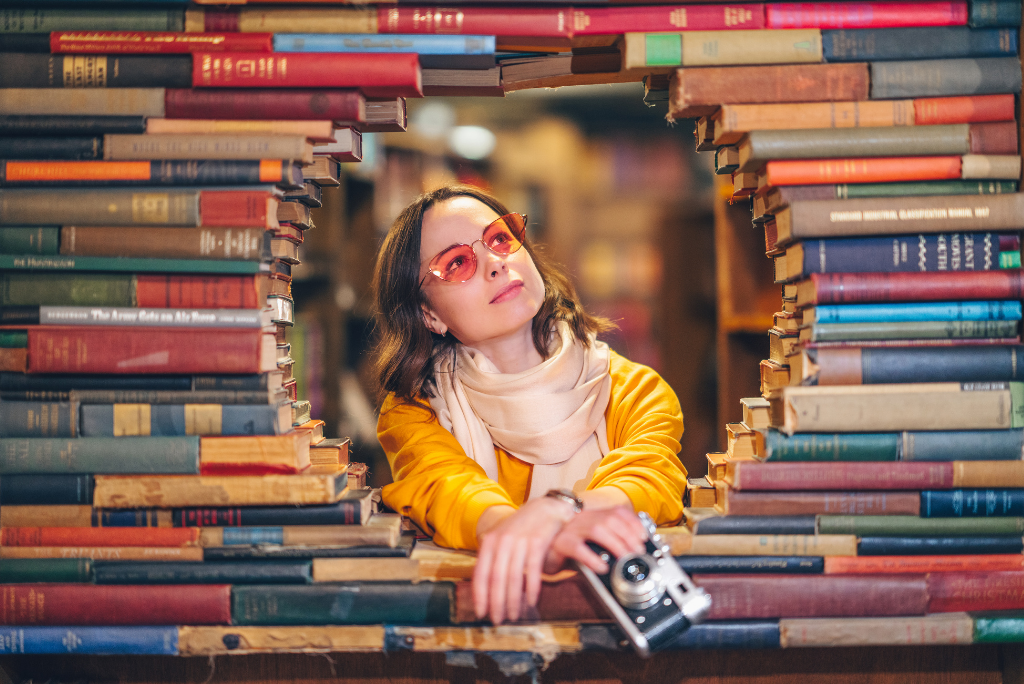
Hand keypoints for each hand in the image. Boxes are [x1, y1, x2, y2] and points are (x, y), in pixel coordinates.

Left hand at [472, 496, 575, 624]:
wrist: (546, 508)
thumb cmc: (522, 527)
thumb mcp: (501, 537)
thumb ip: (491, 557)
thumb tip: (481, 585)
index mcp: (490, 542)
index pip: (481, 573)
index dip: (480, 596)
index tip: (481, 613)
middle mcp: (502, 541)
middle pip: (496, 579)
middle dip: (496, 603)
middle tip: (498, 620)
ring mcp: (520, 542)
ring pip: (514, 578)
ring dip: (513, 601)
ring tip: (514, 616)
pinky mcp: (538, 543)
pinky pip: (532, 571)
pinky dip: (531, 589)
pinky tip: (530, 602)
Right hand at [543, 505, 647, 574]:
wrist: (540, 549)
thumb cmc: (569, 548)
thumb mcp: (592, 542)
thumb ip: (608, 541)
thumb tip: (632, 552)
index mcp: (592, 516)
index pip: (617, 512)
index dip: (633, 522)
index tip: (644, 536)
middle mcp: (582, 518)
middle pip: (610, 519)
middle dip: (628, 535)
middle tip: (637, 552)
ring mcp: (570, 529)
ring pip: (596, 529)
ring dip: (615, 544)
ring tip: (624, 558)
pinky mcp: (559, 544)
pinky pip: (577, 548)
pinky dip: (592, 557)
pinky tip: (602, 567)